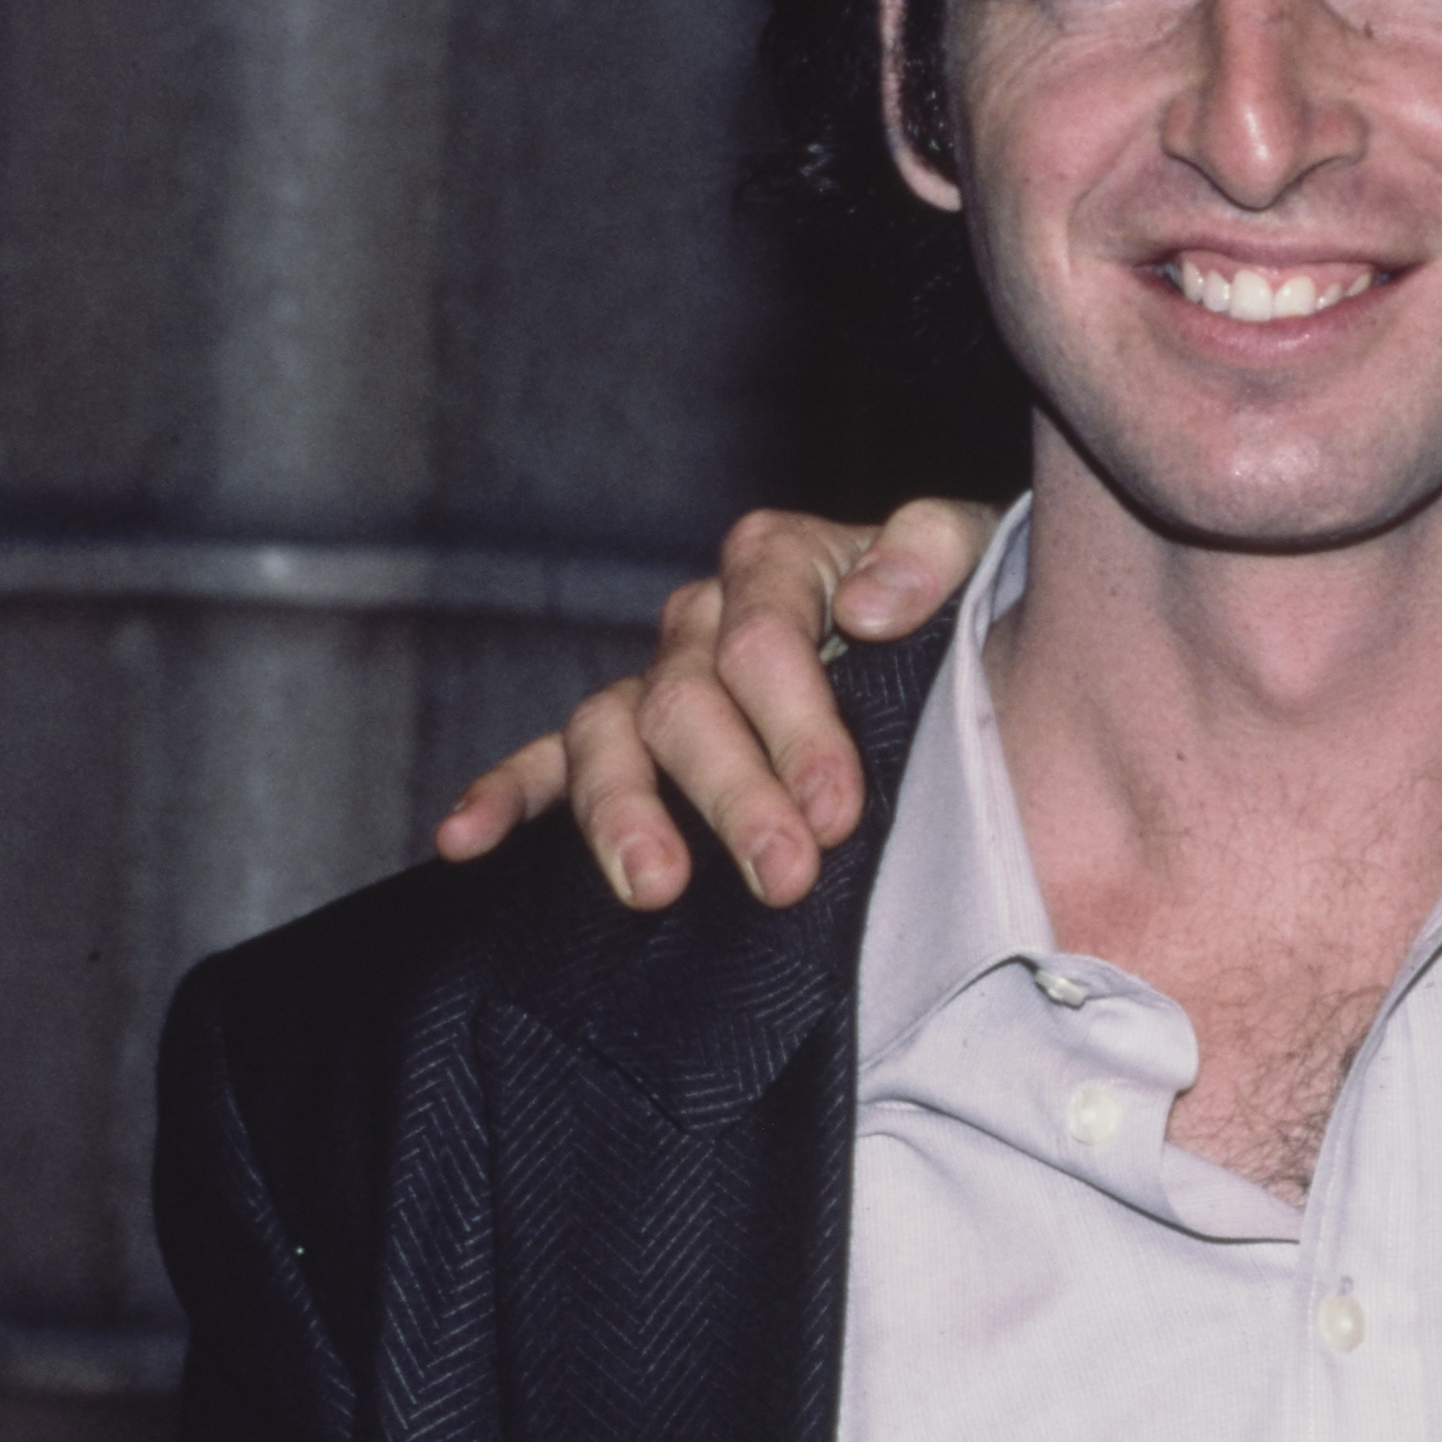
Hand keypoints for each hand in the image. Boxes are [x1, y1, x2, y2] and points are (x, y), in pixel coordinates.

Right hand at [432, 498, 1004, 906]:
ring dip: (626, 816)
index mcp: (779, 563)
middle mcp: (703, 619)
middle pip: (688, 703)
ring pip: (612, 738)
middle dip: (734, 796)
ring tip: (655, 887)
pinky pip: (549, 761)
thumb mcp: (978, 555)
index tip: (836, 808)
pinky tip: (464, 842)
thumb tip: (865, 606)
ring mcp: (657, 680)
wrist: (954, 638)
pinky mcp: (625, 737)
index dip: (797, 726)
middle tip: (782, 873)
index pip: (762, 640)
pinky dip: (504, 795)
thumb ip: (931, 554)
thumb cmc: (962, 602)